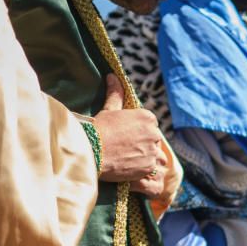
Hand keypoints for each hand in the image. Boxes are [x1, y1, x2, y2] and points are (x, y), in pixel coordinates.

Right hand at [93, 74, 165, 196]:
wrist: (91, 151)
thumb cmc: (98, 128)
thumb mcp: (108, 109)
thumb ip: (115, 94)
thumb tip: (112, 76)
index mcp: (147, 117)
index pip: (150, 124)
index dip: (139, 131)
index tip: (128, 136)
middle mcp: (154, 133)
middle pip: (154, 140)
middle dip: (144, 144)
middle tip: (127, 149)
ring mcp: (153, 151)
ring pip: (155, 155)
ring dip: (147, 157)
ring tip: (131, 160)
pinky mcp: (149, 167)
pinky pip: (151, 169)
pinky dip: (143, 169)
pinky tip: (130, 168)